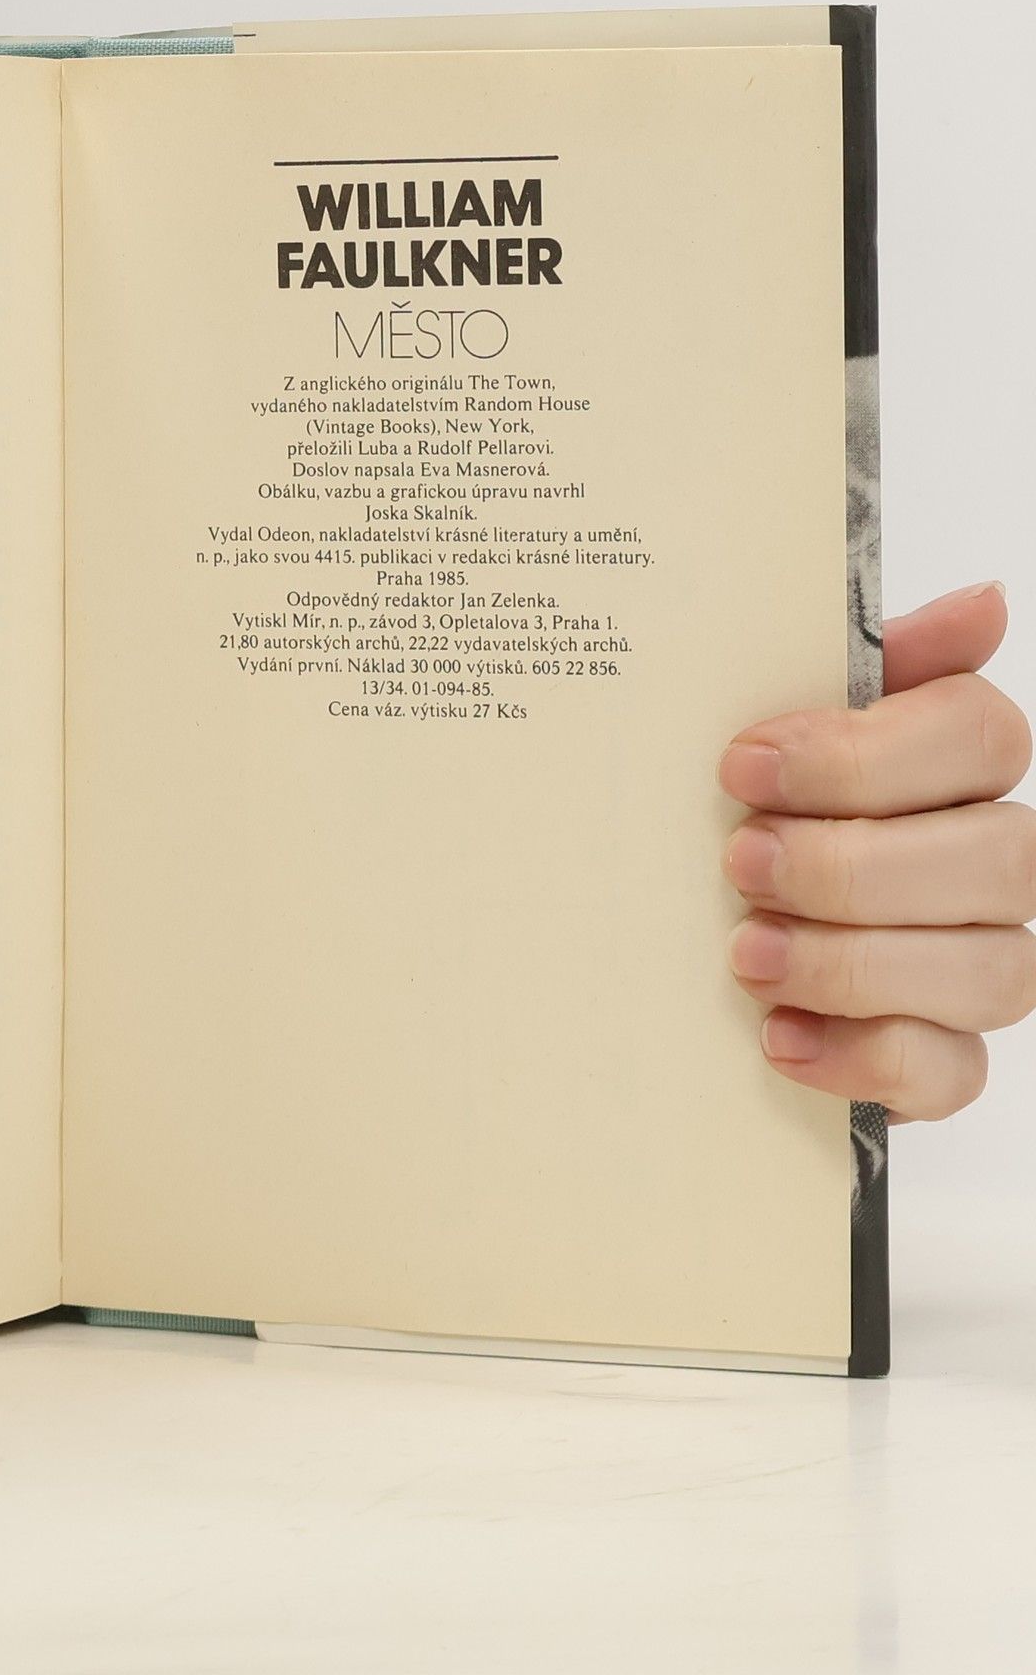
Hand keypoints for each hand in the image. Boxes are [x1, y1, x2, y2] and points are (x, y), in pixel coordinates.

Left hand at [721, 581, 1032, 1121]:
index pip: (981, 735)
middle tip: (738, 860)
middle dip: (851, 864)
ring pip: (987, 971)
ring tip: (746, 953)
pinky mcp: (941, 1058)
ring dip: (852, 963)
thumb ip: (862, 665)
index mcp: (954, 765)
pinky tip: (778, 1035)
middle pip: (995, 857)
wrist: (679, 927)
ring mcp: (977, 964)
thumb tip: (983, 602)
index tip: (742, 765)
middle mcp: (990, 862)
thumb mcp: (771, 727)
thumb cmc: (746, 807)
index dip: (863, 753)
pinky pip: (948, 1072)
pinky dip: (861, 1056)